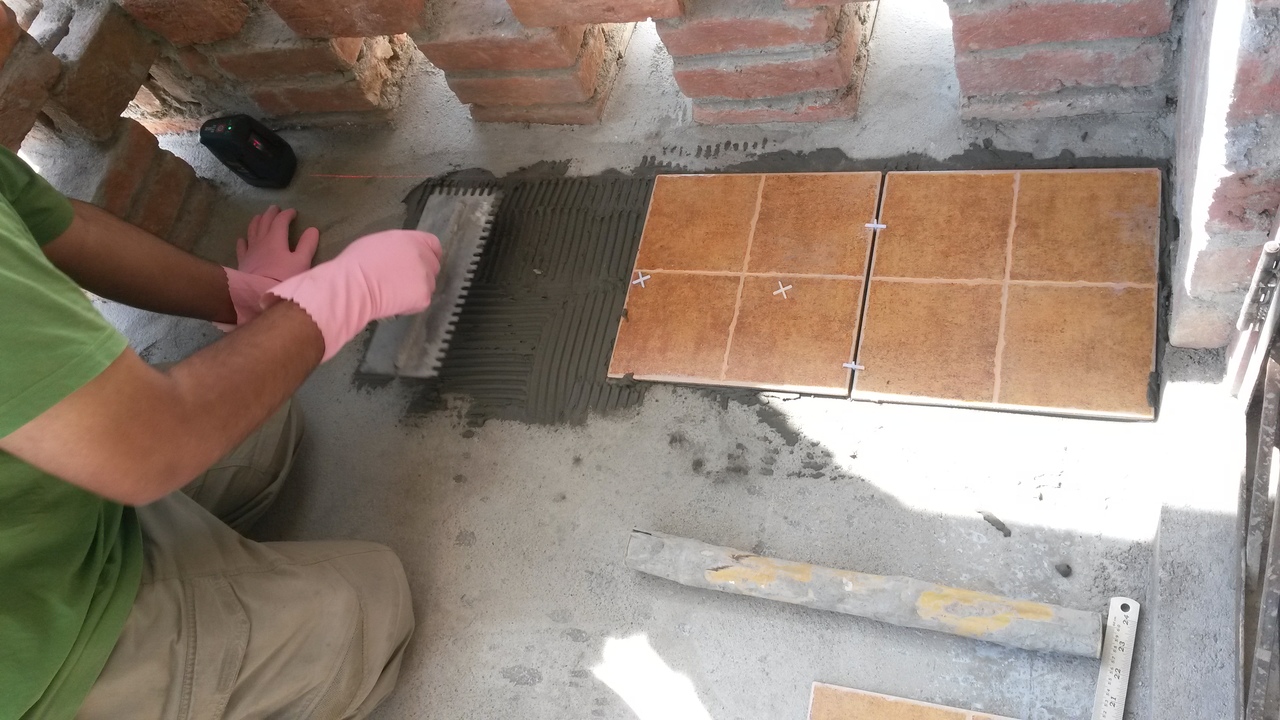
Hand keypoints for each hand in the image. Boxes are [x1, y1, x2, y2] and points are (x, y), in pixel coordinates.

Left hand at [237, 205, 318, 281]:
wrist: (260, 293)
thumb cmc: (284, 278)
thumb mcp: (301, 262)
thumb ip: (307, 245)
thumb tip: (312, 229)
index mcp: (276, 238)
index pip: (281, 220)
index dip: (287, 214)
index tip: (293, 212)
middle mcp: (261, 241)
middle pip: (265, 221)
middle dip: (271, 213)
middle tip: (275, 208)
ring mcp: (250, 250)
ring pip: (252, 230)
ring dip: (256, 221)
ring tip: (259, 217)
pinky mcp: (243, 261)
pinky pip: (241, 247)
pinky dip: (243, 241)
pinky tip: (242, 239)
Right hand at [265, 230, 442, 361]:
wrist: (354, 285)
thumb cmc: (357, 262)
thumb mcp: (379, 242)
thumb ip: (398, 247)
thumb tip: (400, 255)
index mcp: (412, 239)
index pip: (434, 245)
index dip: (428, 254)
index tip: (419, 263)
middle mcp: (423, 256)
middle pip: (433, 266)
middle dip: (421, 273)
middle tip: (402, 281)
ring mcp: (426, 277)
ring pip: (428, 285)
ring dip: (416, 289)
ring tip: (394, 292)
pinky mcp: (424, 297)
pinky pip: (422, 301)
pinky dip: (411, 304)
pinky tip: (395, 302)